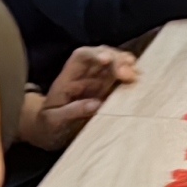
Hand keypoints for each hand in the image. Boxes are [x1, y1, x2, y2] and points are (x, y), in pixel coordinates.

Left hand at [24, 44, 141, 149]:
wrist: (48, 133)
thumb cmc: (47, 126)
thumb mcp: (53, 121)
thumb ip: (72, 111)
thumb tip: (96, 105)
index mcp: (68, 78)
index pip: (81, 56)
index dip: (95, 54)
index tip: (107, 60)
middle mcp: (84, 75)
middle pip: (102, 56)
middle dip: (116, 60)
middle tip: (129, 73)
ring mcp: (96, 82)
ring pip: (113, 65)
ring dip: (126, 66)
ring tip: (137, 75)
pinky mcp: (106, 92)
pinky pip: (119, 80)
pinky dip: (129, 78)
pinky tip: (139, 81)